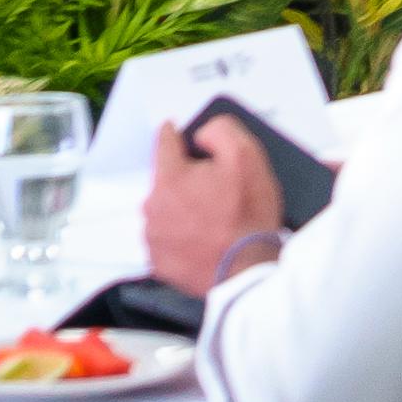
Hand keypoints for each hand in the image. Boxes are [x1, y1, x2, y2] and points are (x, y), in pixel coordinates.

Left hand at [143, 117, 287, 296]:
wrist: (247, 271)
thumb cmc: (247, 217)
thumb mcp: (247, 156)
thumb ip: (220, 130)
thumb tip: (201, 133)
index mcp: (170, 178)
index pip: (164, 141)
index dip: (177, 134)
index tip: (182, 133)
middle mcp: (153, 206)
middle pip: (168, 179)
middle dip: (189, 179)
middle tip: (218, 191)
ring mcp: (153, 238)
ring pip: (167, 210)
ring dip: (185, 209)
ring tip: (215, 220)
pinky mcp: (159, 263)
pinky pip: (168, 239)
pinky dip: (183, 236)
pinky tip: (206, 239)